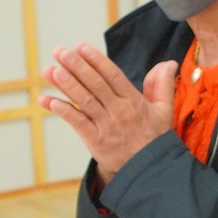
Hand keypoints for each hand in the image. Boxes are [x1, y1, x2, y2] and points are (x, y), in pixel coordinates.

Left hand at [40, 45, 173, 182]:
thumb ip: (162, 84)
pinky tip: (49, 101)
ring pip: (84, 101)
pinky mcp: (96, 141)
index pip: (113, 76)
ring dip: (66, 85)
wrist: (150, 170)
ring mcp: (106, 126)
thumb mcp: (164, 110)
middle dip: (77, 66)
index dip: (97, 61)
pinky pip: (77, 123)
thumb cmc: (155, 138)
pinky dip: (63, 111)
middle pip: (95, 85)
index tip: (82, 47)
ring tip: (51, 70)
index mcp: (134, 101)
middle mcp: (119, 111)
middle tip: (61, 52)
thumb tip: (169, 63)